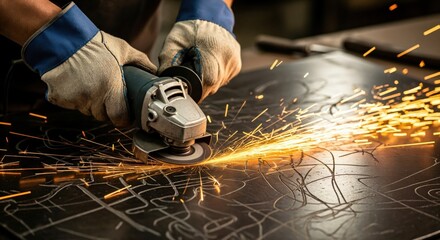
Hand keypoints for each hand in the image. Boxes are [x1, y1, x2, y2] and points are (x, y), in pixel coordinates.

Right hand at [21, 3, 156, 125]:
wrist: (62, 37)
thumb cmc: (94, 43)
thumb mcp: (122, 49)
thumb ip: (140, 61)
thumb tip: (154, 70)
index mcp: (111, 87)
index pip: (119, 118)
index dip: (123, 118)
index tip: (125, 115)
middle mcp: (93, 96)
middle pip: (103, 116)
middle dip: (107, 109)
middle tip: (107, 95)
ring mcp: (75, 98)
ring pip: (87, 111)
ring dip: (91, 104)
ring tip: (91, 85)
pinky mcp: (60, 98)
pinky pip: (71, 105)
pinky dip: (74, 98)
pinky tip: (76, 83)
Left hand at [158, 0, 240, 101]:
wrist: (208, 17)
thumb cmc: (190, 29)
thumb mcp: (173, 43)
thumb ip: (167, 63)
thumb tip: (165, 82)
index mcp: (212, 53)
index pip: (207, 84)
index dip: (196, 91)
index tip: (188, 91)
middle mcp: (226, 59)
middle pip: (213, 86)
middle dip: (200, 87)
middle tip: (191, 77)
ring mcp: (234, 62)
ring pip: (218, 84)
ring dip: (208, 82)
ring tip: (200, 68)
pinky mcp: (236, 65)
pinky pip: (224, 79)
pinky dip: (215, 77)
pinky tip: (209, 66)